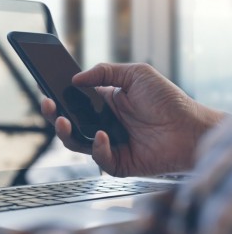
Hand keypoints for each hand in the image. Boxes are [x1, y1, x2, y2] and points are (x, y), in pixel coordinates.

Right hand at [41, 63, 223, 176]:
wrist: (190, 128)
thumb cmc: (167, 100)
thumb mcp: (135, 74)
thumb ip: (104, 71)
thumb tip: (75, 78)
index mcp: (103, 103)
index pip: (73, 100)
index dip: (57, 94)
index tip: (43, 86)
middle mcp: (102, 123)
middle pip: (68, 122)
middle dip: (51, 114)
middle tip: (47, 104)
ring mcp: (108, 144)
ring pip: (75, 143)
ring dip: (65, 132)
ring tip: (62, 120)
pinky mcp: (118, 162)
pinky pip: (99, 158)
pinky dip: (97, 147)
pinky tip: (102, 135)